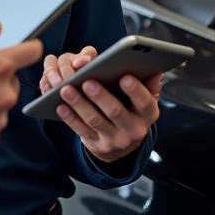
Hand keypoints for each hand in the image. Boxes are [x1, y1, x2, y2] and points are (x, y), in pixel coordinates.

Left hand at [43, 48, 160, 163]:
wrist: (122, 146)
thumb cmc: (132, 111)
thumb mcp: (144, 100)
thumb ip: (148, 84)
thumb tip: (154, 69)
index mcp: (147, 114)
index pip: (145, 102)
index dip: (136, 91)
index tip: (124, 77)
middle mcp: (133, 129)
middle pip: (115, 112)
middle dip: (100, 96)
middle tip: (87, 81)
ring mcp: (114, 139)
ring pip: (94, 120)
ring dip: (79, 104)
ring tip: (66, 89)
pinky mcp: (96, 144)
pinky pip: (81, 130)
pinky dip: (70, 118)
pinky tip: (60, 106)